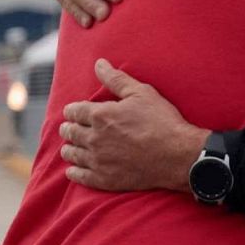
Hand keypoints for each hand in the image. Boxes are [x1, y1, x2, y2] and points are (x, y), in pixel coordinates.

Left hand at [60, 58, 209, 191]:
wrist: (177, 155)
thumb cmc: (162, 121)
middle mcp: (94, 138)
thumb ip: (116, 79)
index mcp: (100, 115)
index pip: (74, 111)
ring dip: (69, 149)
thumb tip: (99, 64)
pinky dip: (74, 172)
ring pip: (73, 154)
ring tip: (69, 148)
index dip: (71, 111)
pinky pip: (81, 177)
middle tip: (67, 129)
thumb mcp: (141, 93)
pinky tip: (72, 170)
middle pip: (70, 132)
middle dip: (68, 128)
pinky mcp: (105, 179)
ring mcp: (98, 160)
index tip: (71, 112)